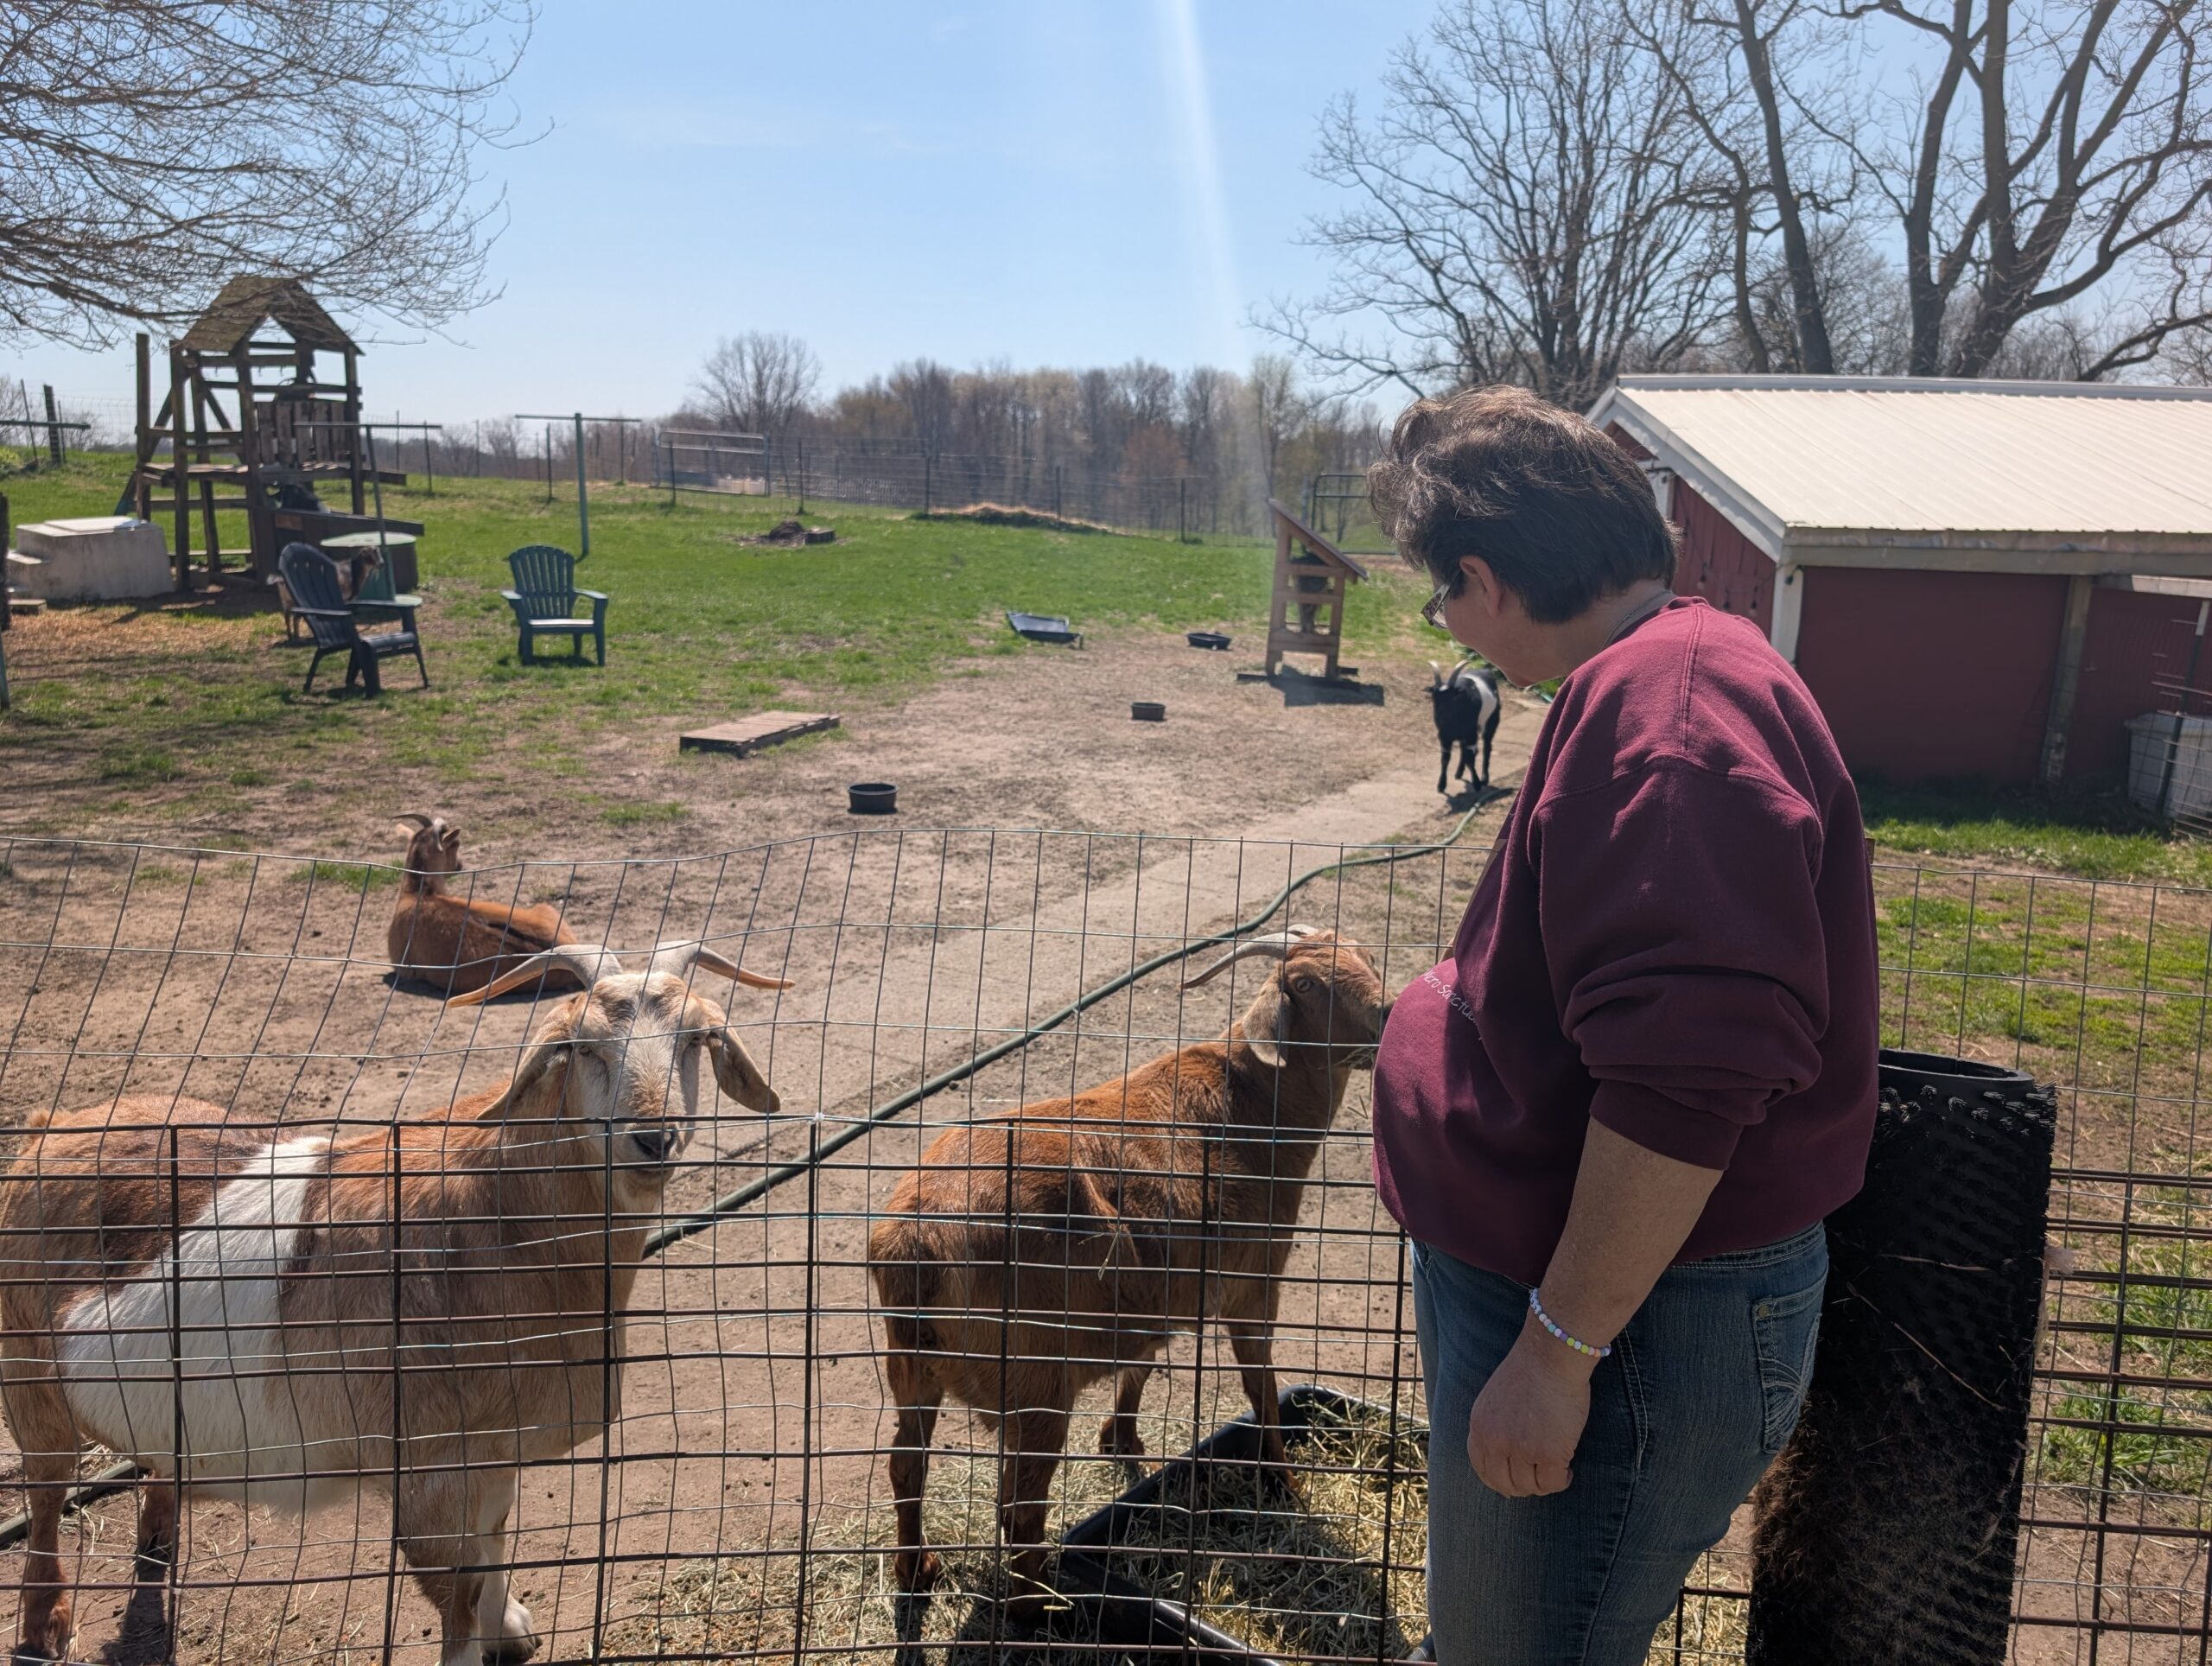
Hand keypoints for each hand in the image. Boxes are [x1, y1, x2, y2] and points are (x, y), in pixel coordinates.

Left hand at [1465, 1317, 1594, 1497]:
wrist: (1552, 1355)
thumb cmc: (1531, 1371)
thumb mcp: (1496, 1399)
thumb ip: (1495, 1427)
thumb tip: (1505, 1463)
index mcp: (1479, 1426)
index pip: (1482, 1468)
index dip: (1498, 1481)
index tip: (1512, 1484)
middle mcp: (1495, 1441)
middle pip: (1505, 1484)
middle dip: (1522, 1487)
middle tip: (1539, 1478)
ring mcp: (1521, 1449)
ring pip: (1530, 1487)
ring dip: (1544, 1483)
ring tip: (1556, 1469)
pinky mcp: (1548, 1453)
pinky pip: (1553, 1483)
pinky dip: (1562, 1480)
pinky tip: (1568, 1469)